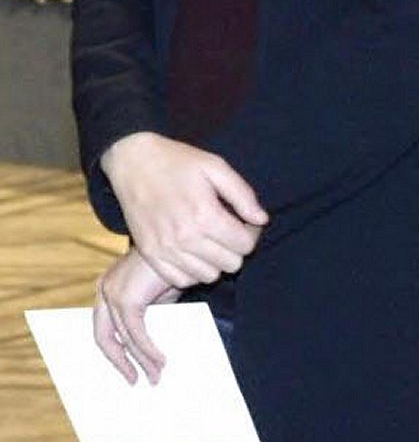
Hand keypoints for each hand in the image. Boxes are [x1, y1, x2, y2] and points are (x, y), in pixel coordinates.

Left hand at [94, 247, 180, 384]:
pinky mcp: (126, 297)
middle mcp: (105, 289)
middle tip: (136, 381)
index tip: (129, 372)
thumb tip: (151, 349)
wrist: (185, 235)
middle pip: (104, 338)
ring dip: (142, 361)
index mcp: (109, 287)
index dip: (115, 354)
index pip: (104, 329)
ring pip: (123, 339)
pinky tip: (161, 361)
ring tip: (157, 376)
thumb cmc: (177, 260)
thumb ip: (152, 313)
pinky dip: (148, 351)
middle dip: (121, 363)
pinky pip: (135, 334)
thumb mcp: (162, 291)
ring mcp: (113, 293)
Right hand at [101, 131, 268, 288]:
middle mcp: (185, 238)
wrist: (133, 162)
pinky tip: (193, 250)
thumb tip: (261, 219)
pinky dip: (192, 270)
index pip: (245, 245)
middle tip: (229, 229)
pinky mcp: (149, 254)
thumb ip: (243, 195)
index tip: (245, 221)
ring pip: (208, 276)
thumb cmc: (178, 161)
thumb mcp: (216, 167)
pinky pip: (181, 280)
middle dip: (236, 248)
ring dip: (215, 261)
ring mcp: (164, 249)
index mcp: (205, 215)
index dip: (252, 233)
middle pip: (230, 264)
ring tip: (211, 239)